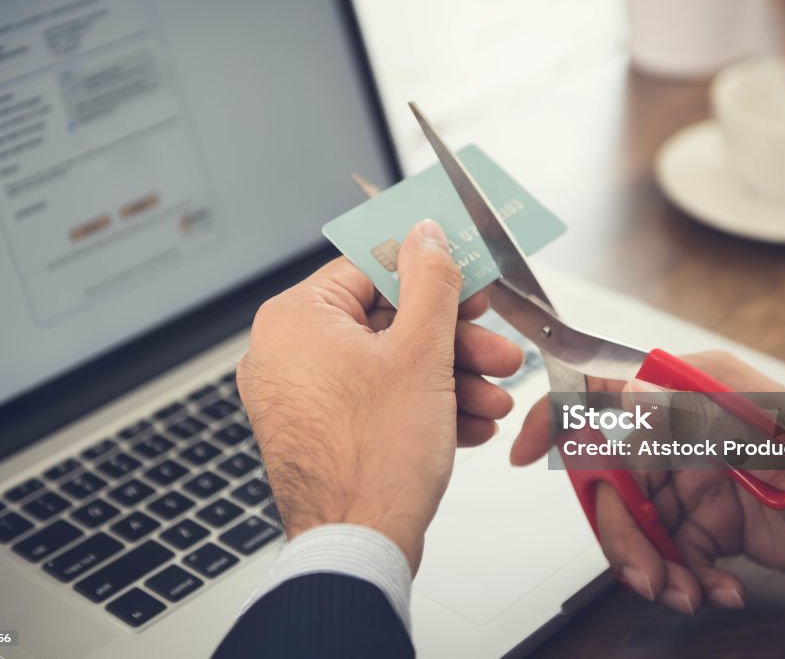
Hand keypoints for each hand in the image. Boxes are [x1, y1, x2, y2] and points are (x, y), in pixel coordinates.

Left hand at [238, 219, 523, 571]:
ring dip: (450, 380)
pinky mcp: (321, 432)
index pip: (370, 268)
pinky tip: (469, 424)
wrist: (358, 548)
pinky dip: (423, 408)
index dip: (431, 275)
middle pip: (387, 323)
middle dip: (454, 343)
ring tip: (494, 399)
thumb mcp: (422, 351)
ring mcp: (302, 397)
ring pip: (389, 367)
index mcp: (296, 320)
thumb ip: (431, 283)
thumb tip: (427, 236)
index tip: (468, 282)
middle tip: (496, 350)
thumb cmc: (375, 459)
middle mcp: (287, 354)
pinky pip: (377, 401)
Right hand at [511, 351, 784, 613]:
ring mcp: (696, 481)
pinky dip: (688, 581)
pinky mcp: (712, 523)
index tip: (527, 450)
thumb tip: (625, 400)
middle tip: (648, 575)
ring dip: (654, 567)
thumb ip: (697, 419)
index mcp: (691, 394)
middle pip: (616, 481)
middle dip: (623, 534)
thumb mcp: (774, 439)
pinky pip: (673, 555)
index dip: (559, 419)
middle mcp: (684, 434)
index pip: (607, 395)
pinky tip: (720, 591)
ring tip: (689, 595)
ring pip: (640, 526)